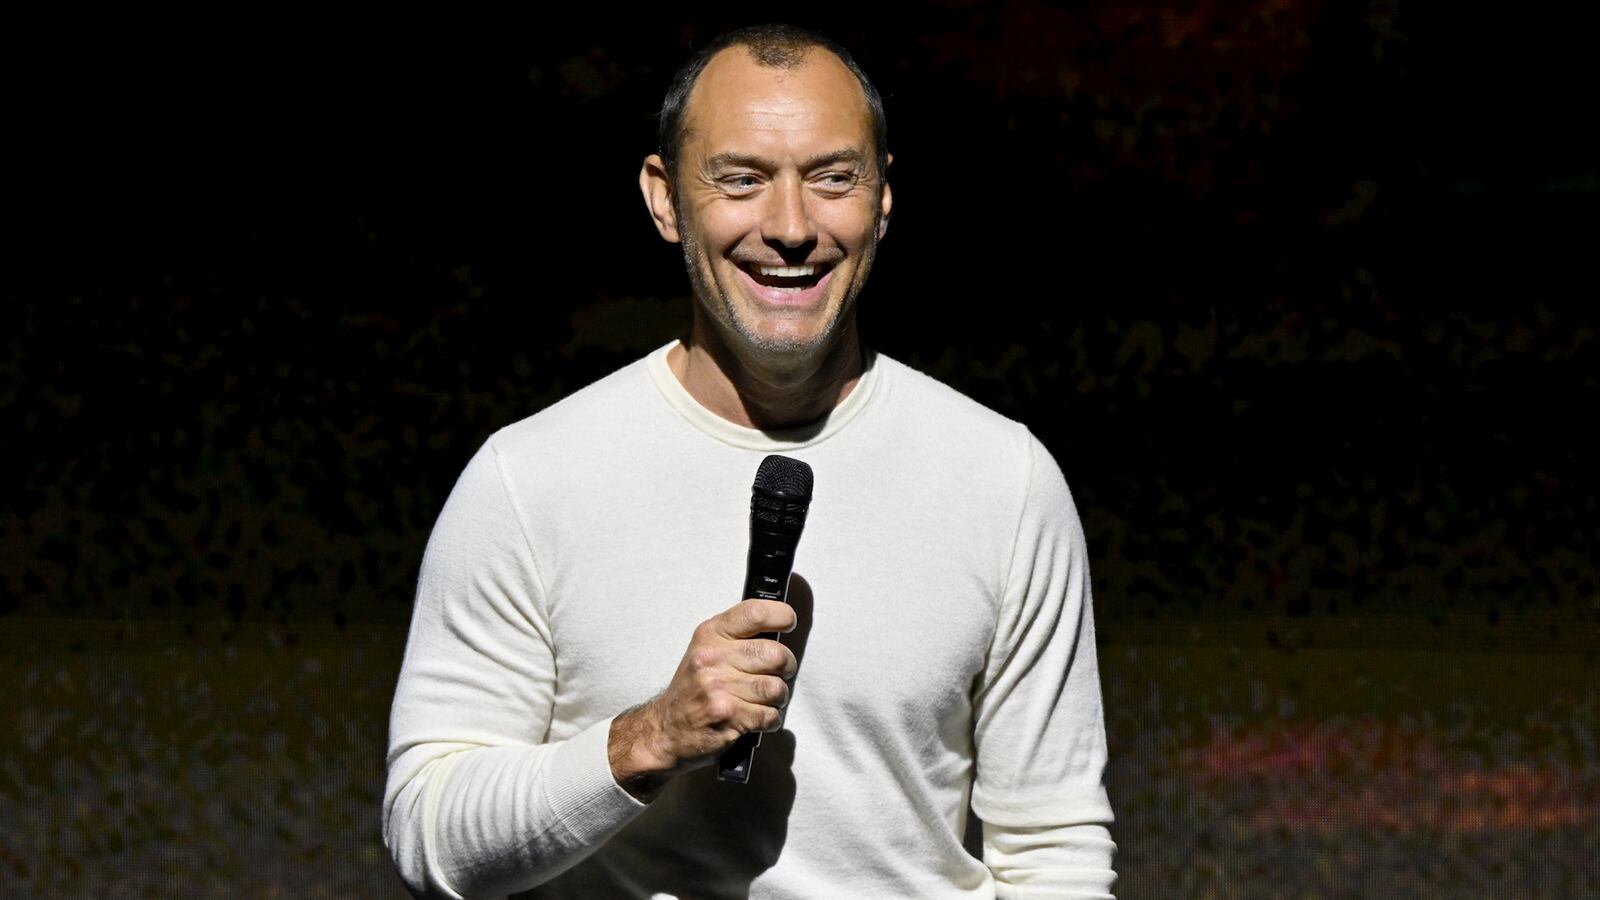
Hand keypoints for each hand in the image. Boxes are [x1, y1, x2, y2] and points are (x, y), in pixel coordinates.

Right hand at [609, 599, 797, 799]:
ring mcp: (719, 688)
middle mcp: (713, 658)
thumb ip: (737, 636)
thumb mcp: (706, 649)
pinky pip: (770, 715)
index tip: (787, 623)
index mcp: (711, 635)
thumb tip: (779, 627)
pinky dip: (770, 719)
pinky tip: (757, 717)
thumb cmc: (692, 689)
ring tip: (765, 699)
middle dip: (787, 667)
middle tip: (780, 672)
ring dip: (778, 698)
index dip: (781, 616)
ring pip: (777, 688)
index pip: (755, 613)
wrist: (665, 729)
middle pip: (776, 654)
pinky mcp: (728, 716)